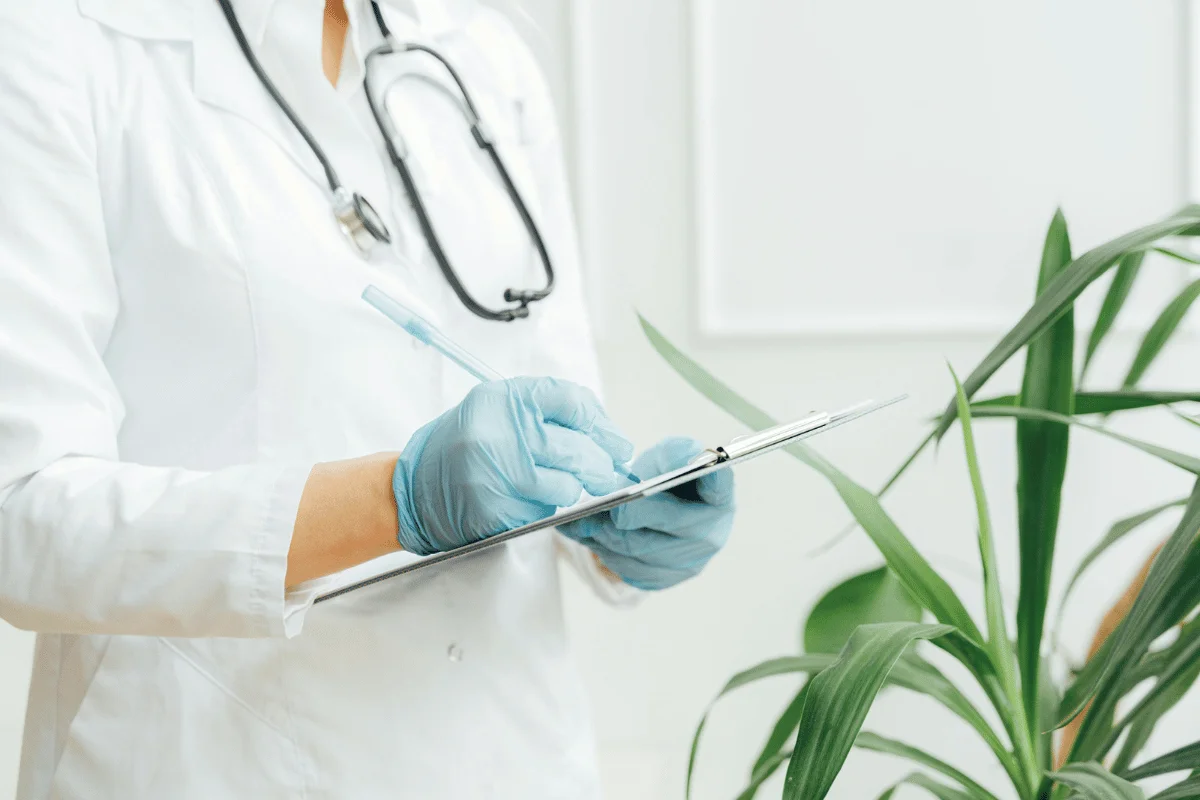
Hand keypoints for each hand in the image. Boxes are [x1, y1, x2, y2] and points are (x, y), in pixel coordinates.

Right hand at [393, 377, 632, 554]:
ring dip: (571, 488)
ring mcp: (497, 474)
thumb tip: (604, 432)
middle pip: (577, 448)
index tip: (618, 442)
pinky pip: (544, 510)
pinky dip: (547, 506)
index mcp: (501, 399)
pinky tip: (527, 498)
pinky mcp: (497, 511)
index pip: (571, 401)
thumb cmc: (460, 446)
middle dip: (601, 464)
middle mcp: (500, 432)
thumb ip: (543, 412)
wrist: (412, 490)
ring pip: (566, 485)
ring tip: (554, 483)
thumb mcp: (495, 410)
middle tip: (609, 471)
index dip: (602, 424)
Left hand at [560, 437, 734, 589]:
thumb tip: (681, 460)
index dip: (705, 478)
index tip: (683, 468)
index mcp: (719, 496)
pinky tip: (592, 535)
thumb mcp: (668, 456)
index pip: (718, 486)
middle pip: (666, 526)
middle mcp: (712, 534)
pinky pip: (628, 570)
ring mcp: (690, 563)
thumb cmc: (665, 478)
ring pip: (638, 552)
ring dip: (607, 535)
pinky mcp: (664, 579)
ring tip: (584, 520)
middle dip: (625, 516)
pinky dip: (605, 552)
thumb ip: (674, 454)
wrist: (656, 506)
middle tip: (597, 505)